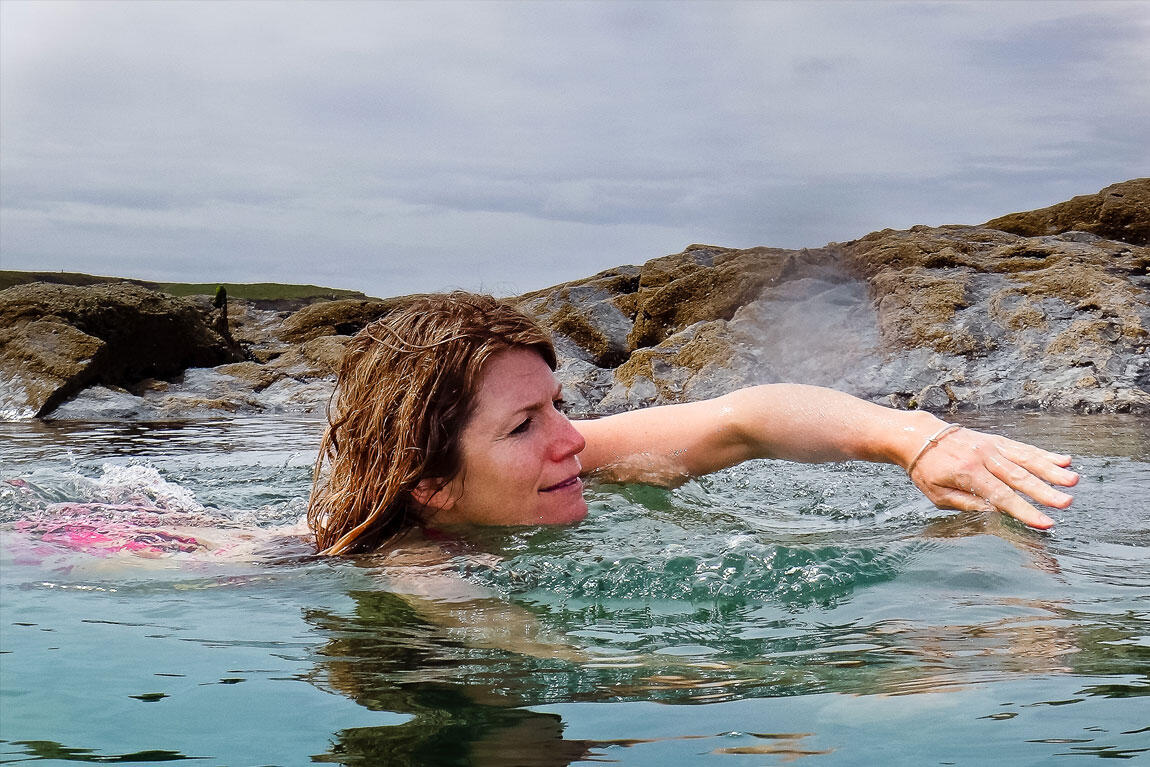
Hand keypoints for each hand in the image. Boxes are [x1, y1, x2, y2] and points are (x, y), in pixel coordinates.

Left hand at [907, 426, 1077, 528]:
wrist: (918, 436)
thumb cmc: (927, 471)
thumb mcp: (938, 495)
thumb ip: (968, 503)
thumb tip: (997, 513)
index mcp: (967, 474)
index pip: (1001, 496)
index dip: (1024, 511)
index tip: (1045, 523)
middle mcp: (983, 457)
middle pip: (1018, 477)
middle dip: (1044, 491)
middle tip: (1066, 503)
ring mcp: (991, 446)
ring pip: (1026, 459)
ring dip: (1051, 471)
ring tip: (1073, 480)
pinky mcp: (997, 440)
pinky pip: (1023, 448)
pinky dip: (1044, 454)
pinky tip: (1065, 461)